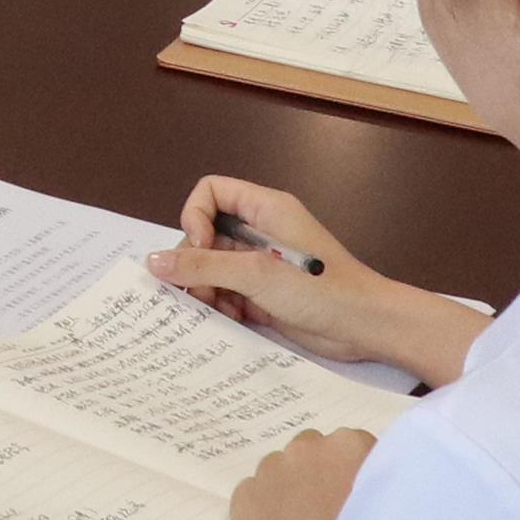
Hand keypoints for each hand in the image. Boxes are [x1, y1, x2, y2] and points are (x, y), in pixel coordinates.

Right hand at [146, 178, 472, 386]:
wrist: (365, 326)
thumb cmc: (323, 289)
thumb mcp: (258, 273)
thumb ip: (204, 265)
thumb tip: (154, 262)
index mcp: (265, 209)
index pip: (211, 193)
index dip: (195, 217)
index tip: (200, 249)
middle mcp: (261, 231)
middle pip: (204, 234)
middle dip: (196, 264)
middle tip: (200, 291)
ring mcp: (262, 263)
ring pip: (212, 267)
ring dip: (206, 289)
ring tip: (217, 309)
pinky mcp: (265, 293)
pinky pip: (226, 292)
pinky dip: (221, 306)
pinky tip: (233, 320)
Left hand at [226, 426, 377, 519]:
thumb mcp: (395, 512)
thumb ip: (382, 483)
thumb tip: (370, 480)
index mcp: (351, 445)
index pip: (353, 447)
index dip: (355, 476)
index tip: (357, 502)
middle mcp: (307, 447)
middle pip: (315, 452)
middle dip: (321, 475)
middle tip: (330, 515)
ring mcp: (269, 470)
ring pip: (282, 470)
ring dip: (291, 488)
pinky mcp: (243, 496)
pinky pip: (256, 493)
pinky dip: (265, 508)